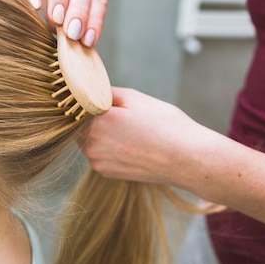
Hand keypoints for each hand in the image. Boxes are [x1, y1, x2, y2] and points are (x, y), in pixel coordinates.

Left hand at [81, 87, 221, 188]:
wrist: (187, 159)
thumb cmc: (165, 125)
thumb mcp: (135, 98)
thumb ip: (105, 93)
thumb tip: (89, 90)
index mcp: (98, 122)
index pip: (77, 107)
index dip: (87, 101)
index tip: (100, 99)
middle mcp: (92, 145)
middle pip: (80, 125)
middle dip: (92, 118)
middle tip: (118, 114)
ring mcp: (98, 162)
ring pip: (88, 140)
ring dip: (99, 133)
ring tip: (127, 130)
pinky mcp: (106, 173)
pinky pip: (98, 154)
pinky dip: (107, 148)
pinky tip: (128, 144)